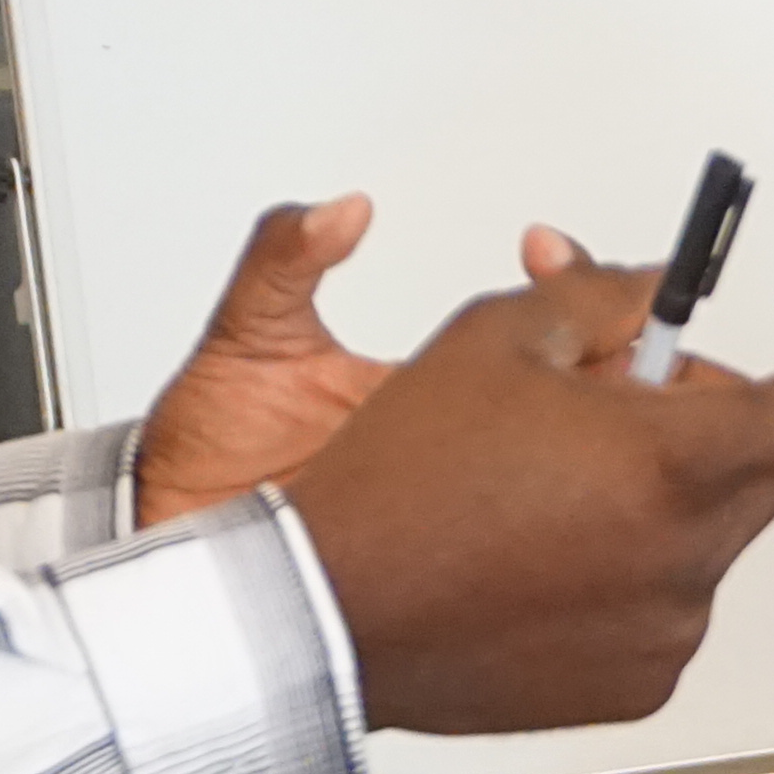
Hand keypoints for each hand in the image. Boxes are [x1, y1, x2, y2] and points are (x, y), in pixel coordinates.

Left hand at [139, 207, 624, 521]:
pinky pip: (521, 544)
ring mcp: (463, 505)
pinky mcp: (451, 564)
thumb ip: (285, 259)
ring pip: (563, 468)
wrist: (170, 542)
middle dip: (603, 351)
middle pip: (574, 397)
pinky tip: (544, 486)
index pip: (528, 326)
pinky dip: (552, 518)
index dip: (557, 282)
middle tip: (589, 324)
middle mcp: (461, 448)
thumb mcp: (244, 337)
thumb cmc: (203, 455)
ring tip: (571, 385)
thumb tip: (341, 209)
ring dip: (587, 425)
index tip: (546, 249)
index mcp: (431, 391)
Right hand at [278, 255, 773, 734]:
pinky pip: (665, 601)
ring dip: (656, 497)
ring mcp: (667, 628)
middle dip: (709, 419)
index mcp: (674, 462)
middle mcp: (687, 554)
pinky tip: (538, 555)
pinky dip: (625, 568)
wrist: (327, 614)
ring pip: (706, 532)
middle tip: (616, 397)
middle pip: (762, 465)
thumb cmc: (398, 482)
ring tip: (545, 489)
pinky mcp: (637, 683)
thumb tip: (655, 293)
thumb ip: (605, 299)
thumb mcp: (499, 338)